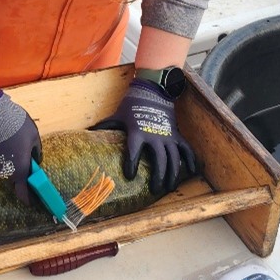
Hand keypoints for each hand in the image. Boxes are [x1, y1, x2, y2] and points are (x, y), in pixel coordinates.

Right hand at [0, 90, 41, 203]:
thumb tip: (36, 160)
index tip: (36, 201)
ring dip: (12, 167)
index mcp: (20, 171)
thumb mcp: (33, 137)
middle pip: (15, 182)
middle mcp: (5, 173)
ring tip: (16, 150)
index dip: (31, 200)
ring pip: (6, 172)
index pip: (24, 194)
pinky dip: (3, 159)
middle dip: (23, 178)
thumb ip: (36, 151)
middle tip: (29, 167)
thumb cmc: (15, 127)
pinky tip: (6, 145)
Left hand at [91, 80, 196, 194]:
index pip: (134, 151)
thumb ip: (106, 126)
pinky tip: (191, 172)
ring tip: (169, 187)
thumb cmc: (132, 105)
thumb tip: (88, 132)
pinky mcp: (176, 134)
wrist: (152, 90)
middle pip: (159, 160)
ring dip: (173, 174)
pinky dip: (191, 160)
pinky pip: (186, 149)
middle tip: (154, 189)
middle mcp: (155, 136)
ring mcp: (168, 136)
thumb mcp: (118, 115)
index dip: (132, 163)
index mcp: (138, 132)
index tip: (130, 176)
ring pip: (174, 158)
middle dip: (158, 176)